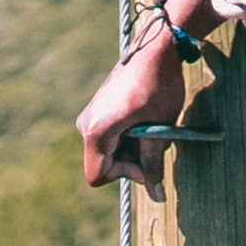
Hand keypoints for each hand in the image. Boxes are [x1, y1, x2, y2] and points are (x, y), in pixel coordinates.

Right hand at [77, 26, 198, 185]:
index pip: (99, 175)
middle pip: (105, 164)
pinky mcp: (98, 111)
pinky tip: (145, 119)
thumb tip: (157, 197)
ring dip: (134, 148)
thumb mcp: (160, 130)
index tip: (148, 159)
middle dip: (133, 161)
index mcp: (96, 132)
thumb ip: (153, 164)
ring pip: (109, 152)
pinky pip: (109, 137)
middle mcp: (86, 125)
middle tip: (158, 141)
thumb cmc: (159, 87)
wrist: (155, 48)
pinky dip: (129, 137)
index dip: (127, 175)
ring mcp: (90, 117)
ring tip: (154, 126)